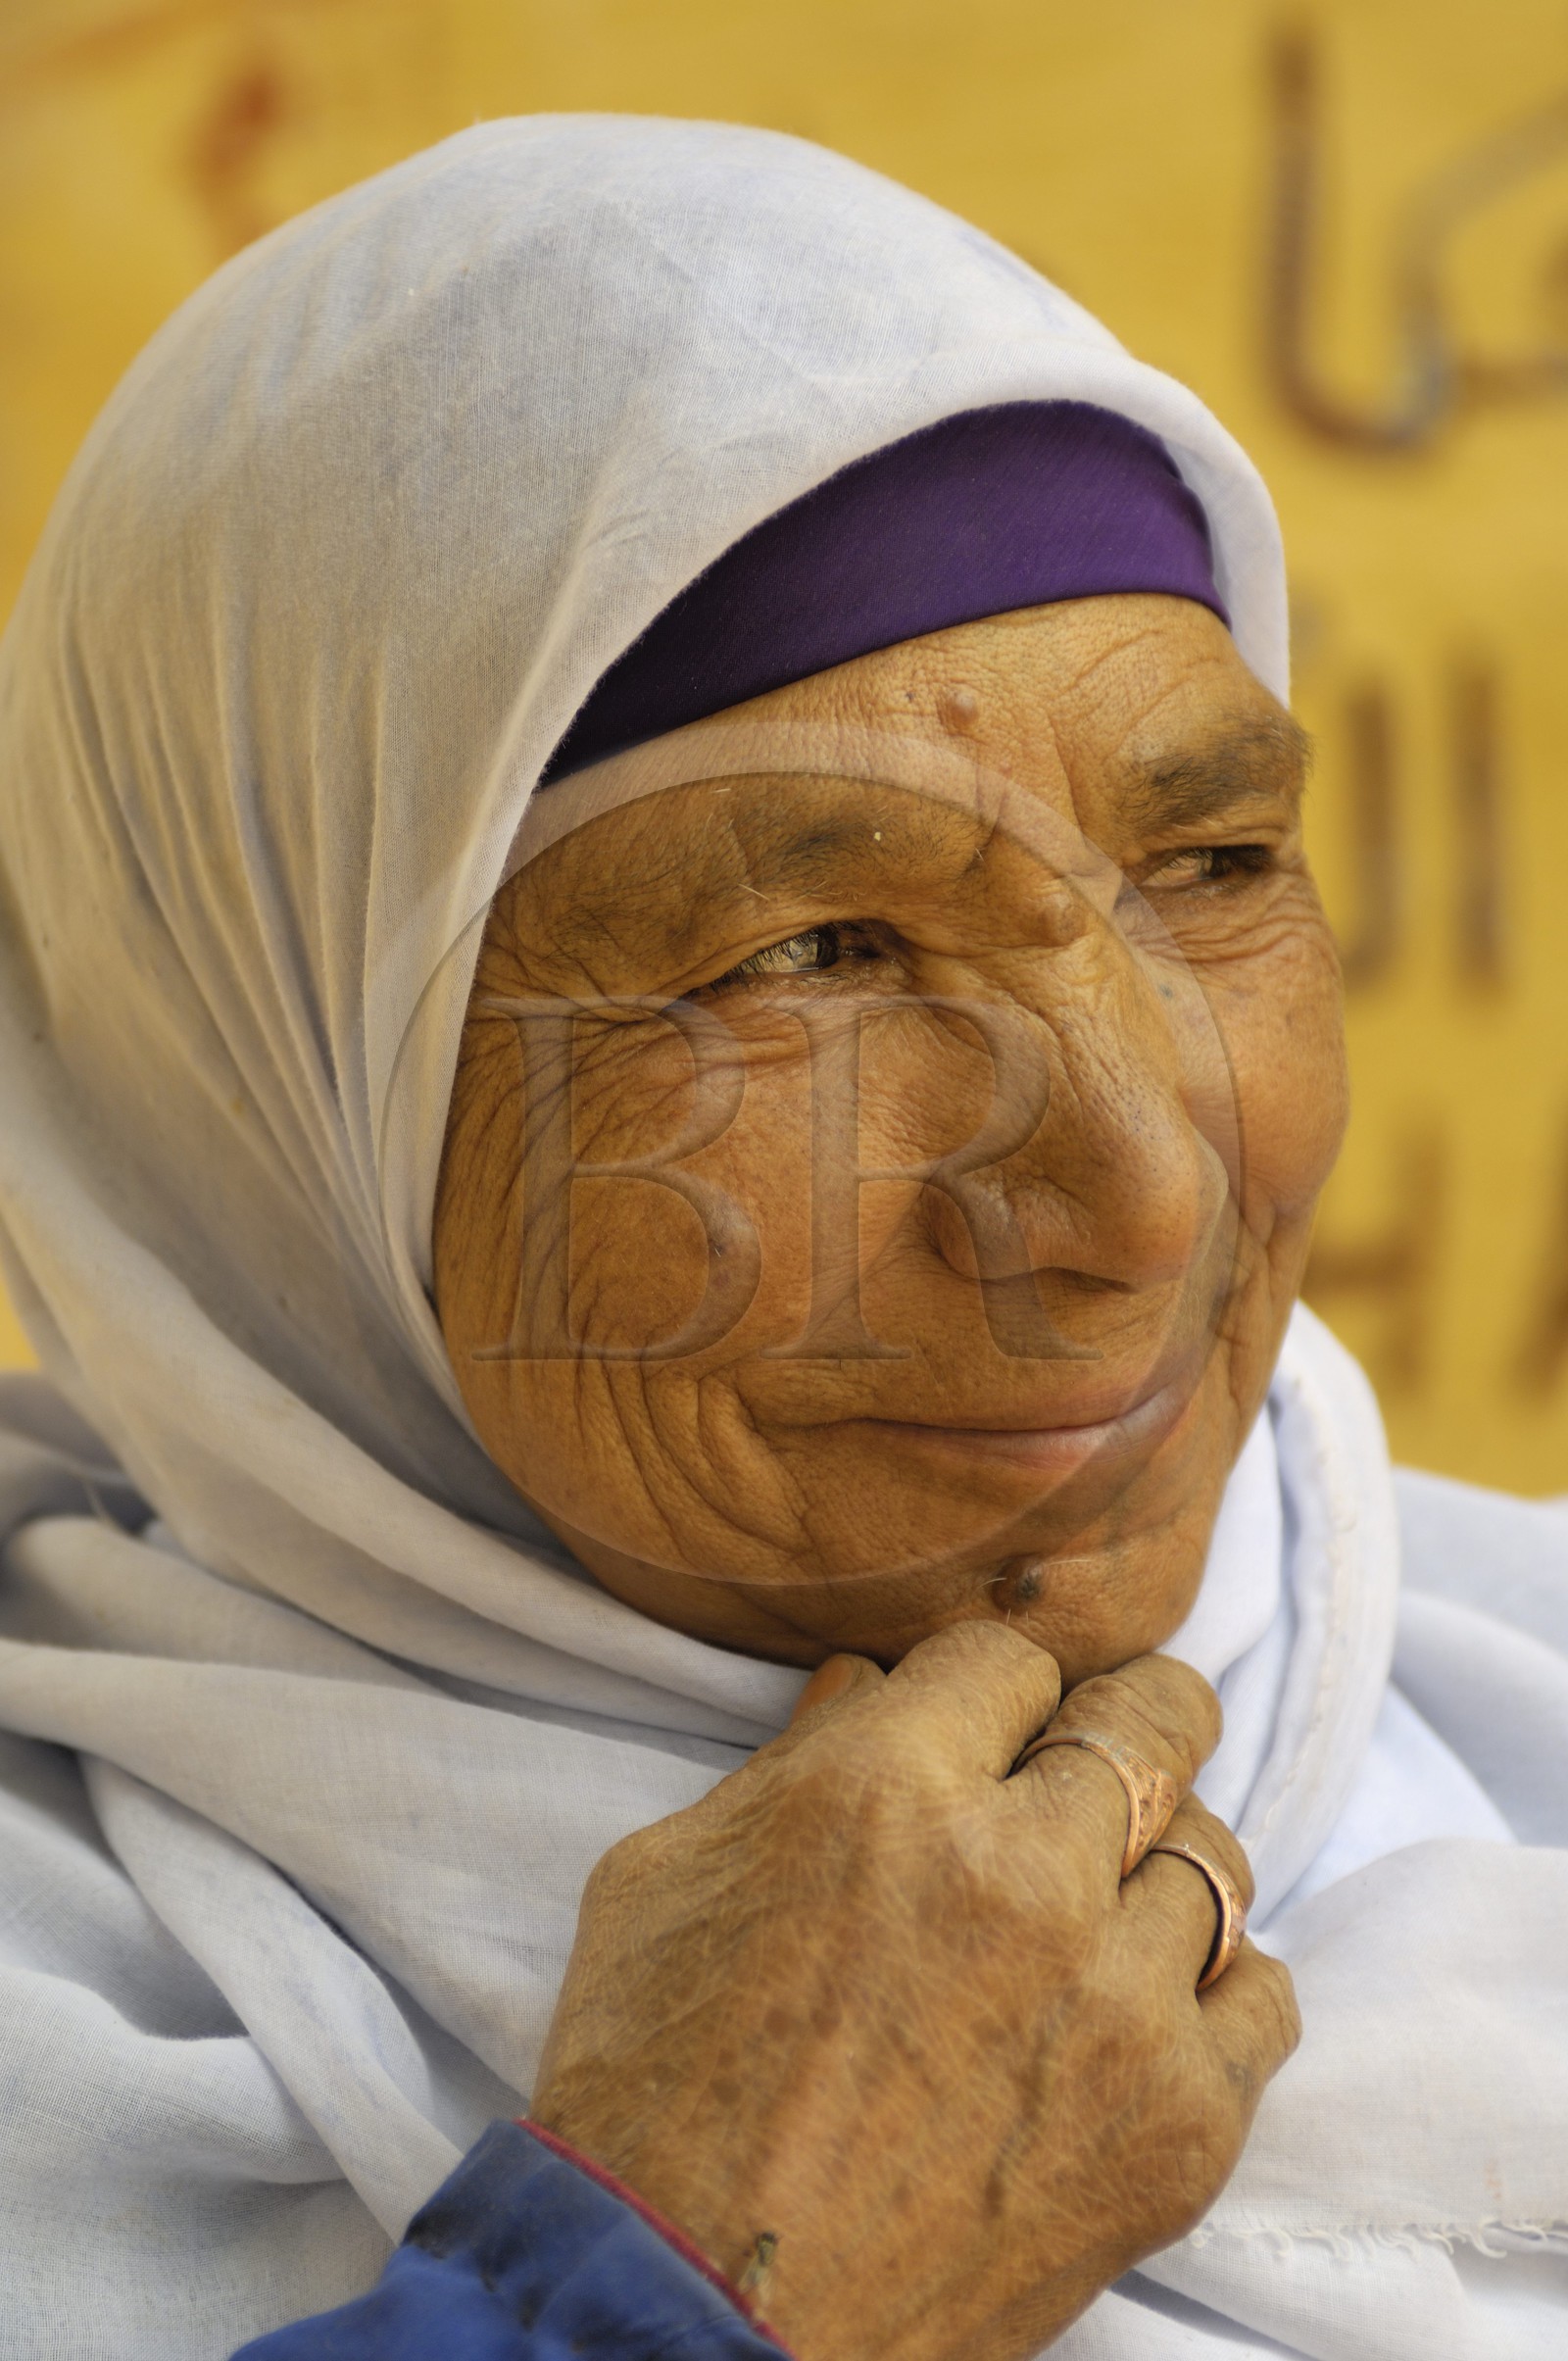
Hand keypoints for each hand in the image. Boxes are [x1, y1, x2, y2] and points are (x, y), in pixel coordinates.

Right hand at [529, 1623, 1298, 2360]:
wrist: (695, 2319)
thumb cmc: (650, 2094)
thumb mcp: (668, 1879)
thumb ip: (784, 1763)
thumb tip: (868, 1688)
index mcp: (886, 1788)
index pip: (1011, 1656)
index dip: (992, 1686)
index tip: (987, 1722)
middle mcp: (1022, 1871)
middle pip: (1152, 1719)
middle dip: (1126, 1716)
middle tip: (1111, 1744)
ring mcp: (1115, 2001)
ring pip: (1214, 1854)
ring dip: (1159, 1862)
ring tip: (1107, 1902)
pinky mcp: (1176, 2125)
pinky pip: (1266, 1997)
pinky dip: (1218, 1988)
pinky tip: (1149, 2003)